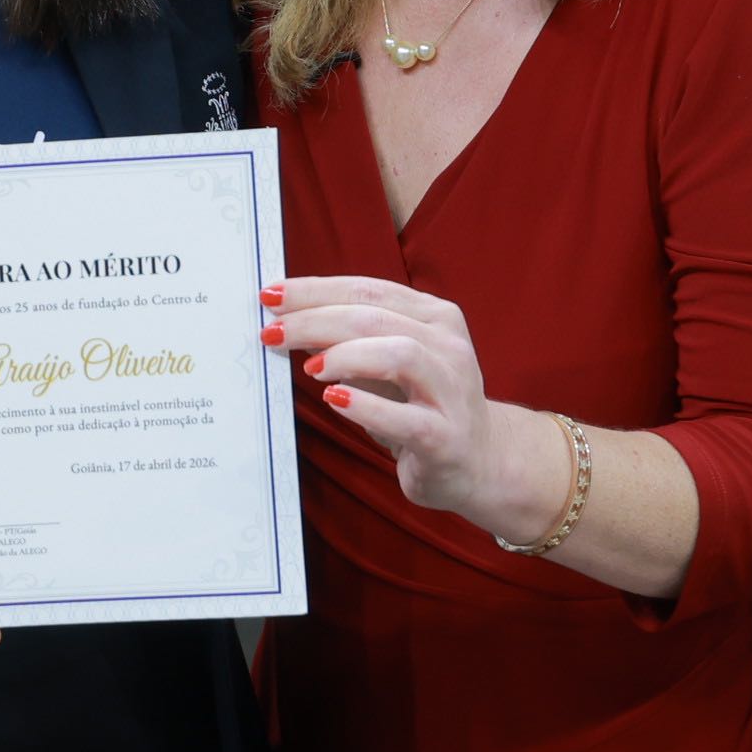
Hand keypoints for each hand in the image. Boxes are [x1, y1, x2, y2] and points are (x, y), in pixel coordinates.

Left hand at [270, 275, 565, 538]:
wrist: (480, 462)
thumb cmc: (423, 407)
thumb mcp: (387, 365)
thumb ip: (349, 341)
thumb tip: (288, 319)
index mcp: (435, 317)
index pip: (368, 289)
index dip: (316, 289)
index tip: (271, 294)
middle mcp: (448, 346)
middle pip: (376, 317)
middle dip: (316, 320)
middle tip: (274, 331)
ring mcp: (452, 390)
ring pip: (399, 354)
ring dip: (345, 355)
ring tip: (308, 367)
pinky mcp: (446, 437)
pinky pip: (404, 418)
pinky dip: (365, 406)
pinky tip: (335, 400)